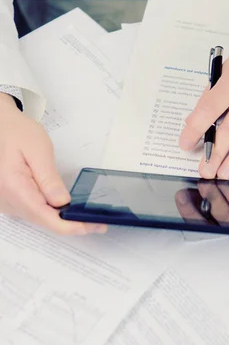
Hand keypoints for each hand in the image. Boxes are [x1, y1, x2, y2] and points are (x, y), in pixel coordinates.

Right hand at [0, 94, 106, 235]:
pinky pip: (32, 211)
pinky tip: (64, 208)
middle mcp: (7, 201)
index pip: (46, 218)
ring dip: (60, 218)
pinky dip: (50, 211)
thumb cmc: (17, 132)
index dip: (71, 226)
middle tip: (96, 222)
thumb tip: (62, 202)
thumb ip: (49, 178)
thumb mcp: (38, 150)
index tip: (92, 225)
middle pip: (43, 221)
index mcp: (14, 188)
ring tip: (84, 215)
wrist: (0, 126)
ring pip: (38, 218)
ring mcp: (6, 202)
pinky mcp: (10, 200)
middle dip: (70, 224)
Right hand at [175, 181, 228, 231]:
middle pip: (225, 218)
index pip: (203, 227)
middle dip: (213, 198)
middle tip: (205, 183)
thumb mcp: (219, 217)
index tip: (182, 196)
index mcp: (226, 238)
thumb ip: (203, 209)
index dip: (190, 212)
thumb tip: (188, 194)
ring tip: (224, 179)